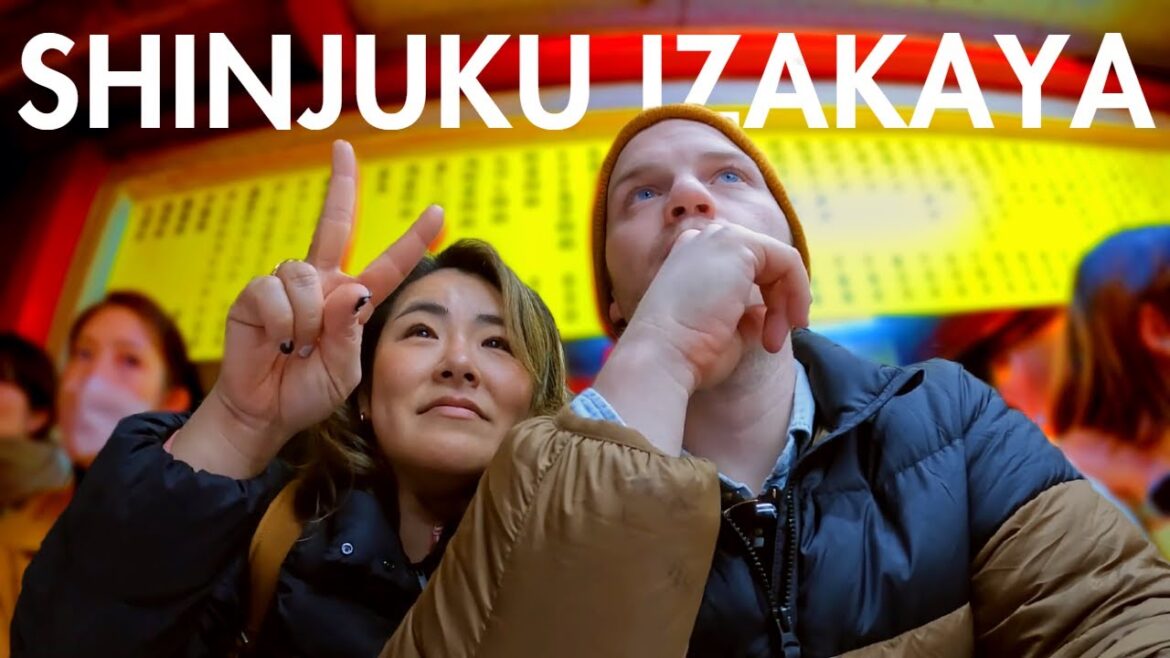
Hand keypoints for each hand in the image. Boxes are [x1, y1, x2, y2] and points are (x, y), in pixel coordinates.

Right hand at [170, 141, 442, 477]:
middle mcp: (322, 284)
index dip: (413, 240)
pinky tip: (278, 341)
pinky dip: (283, 321)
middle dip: (340, 184)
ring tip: (298, 347)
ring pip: (304, 274)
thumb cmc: (308, 391)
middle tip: (344, 149)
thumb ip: (349, 333)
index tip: (438, 213)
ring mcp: (287, 286)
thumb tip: (351, 289)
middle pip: (333, 224)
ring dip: (307, 317)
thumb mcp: (344, 370)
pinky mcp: (254, 295)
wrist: (266, 413)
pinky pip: (274, 292)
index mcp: (352, 300)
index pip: (388, 264)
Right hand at [592, 222, 809, 455]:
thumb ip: (746, 316)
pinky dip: (798, 292)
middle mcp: (702, 241)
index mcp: (690, 259)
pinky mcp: (738, 243)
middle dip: (780, 304)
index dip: (766, 303)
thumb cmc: (685, 353)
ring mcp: (719, 238)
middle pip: (764, 264)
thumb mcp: (723, 332)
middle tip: (774, 343)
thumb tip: (765, 314)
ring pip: (779, 262)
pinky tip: (790, 321)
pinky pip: (789, 260)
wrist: (662, 355)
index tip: (768, 340)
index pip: (744, 270)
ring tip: (774, 341)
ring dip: (787, 303)